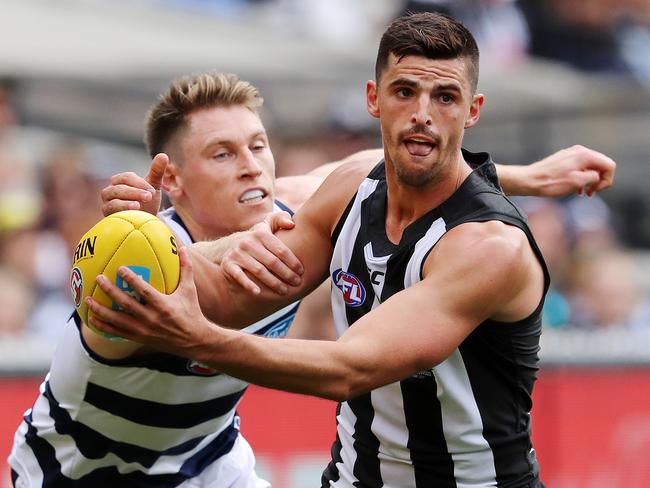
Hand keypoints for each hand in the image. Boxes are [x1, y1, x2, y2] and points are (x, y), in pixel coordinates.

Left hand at [86, 247, 210, 354]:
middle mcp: (151, 318)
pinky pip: (117, 332)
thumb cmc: (191, 312)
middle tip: (98, 279)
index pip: (143, 290)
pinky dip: (103, 326)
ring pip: (117, 319)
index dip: (130, 279)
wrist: (193, 340)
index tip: (119, 269)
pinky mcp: (139, 338)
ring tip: (87, 299)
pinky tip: (93, 318)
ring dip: (100, 309)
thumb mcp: (189, 290)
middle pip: (126, 303)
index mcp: (163, 305)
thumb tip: (183, 248)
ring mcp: (143, 329)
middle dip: (110, 291)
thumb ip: (186, 269)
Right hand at [100, 153, 167, 214]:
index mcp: (121, 180)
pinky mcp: (107, 214)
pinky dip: (120, 210)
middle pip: (119, 187)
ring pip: (113, 198)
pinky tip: (131, 213)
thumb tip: (163, 155)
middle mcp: (111, 189)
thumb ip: (157, 171)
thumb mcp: (153, 186)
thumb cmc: (146, 201)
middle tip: (149, 197)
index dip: (140, 183)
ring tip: (138, 206)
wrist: (143, 221)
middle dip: (135, 192)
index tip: (153, 191)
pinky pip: (110, 209)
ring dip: (126, 201)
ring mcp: (107, 202)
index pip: (127, 177)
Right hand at [221, 211, 302, 295]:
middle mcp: (248, 242)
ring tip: (284, 291)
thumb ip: (280, 219)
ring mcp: (237, 254)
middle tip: (297, 283)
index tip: (302, 272)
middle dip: (287, 274)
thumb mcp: (266, 225)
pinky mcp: (228, 265)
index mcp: (261, 234)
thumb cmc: (256, 238)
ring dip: (273, 283)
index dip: (293, 262)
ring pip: (259, 271)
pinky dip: (248, 285)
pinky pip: (240, 276)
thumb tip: (292, 224)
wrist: (228, 246)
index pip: (281, 250)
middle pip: (272, 262)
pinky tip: (258, 293)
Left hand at [529, 145, 615, 196]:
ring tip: (584, 193)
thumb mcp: (577, 182)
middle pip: (601, 165)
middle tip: (591, 193)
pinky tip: (576, 189)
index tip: (596, 190)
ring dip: (591, 180)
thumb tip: (597, 176)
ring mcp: (571, 154)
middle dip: (600, 180)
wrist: (529, 180)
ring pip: (591, 167)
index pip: (609, 165)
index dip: (607, 180)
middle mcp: (579, 151)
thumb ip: (594, 177)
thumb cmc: (551, 183)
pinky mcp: (564, 159)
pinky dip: (582, 178)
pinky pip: (580, 167)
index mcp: (584, 155)